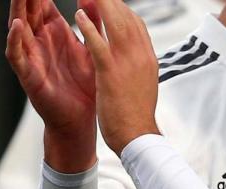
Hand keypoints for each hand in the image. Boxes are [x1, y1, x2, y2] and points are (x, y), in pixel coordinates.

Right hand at [6, 0, 98, 171]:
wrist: (81, 121)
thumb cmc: (84, 88)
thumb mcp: (91, 49)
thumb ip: (92, 24)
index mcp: (55, 34)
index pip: (43, 3)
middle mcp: (40, 42)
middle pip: (28, 10)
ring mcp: (31, 57)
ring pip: (18, 27)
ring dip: (17, 9)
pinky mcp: (28, 74)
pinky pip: (17, 54)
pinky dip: (15, 40)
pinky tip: (17, 26)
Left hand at [76, 0, 160, 155]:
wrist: (138, 137)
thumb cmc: (135, 115)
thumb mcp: (139, 83)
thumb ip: (134, 64)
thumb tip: (128, 53)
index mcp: (147, 58)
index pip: (135, 24)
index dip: (119, 8)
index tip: (105, 1)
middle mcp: (140, 55)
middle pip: (126, 16)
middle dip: (108, 0)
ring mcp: (128, 63)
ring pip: (115, 22)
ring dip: (99, 4)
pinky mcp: (111, 73)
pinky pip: (98, 43)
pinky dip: (88, 26)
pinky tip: (77, 16)